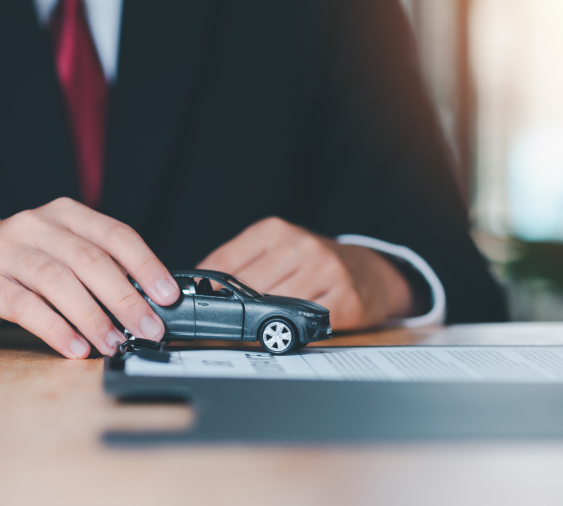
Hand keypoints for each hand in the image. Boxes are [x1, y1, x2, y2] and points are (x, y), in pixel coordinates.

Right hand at [0, 198, 179, 358]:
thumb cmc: (21, 263)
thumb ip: (99, 268)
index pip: (116, 235)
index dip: (147, 265)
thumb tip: (148, 303)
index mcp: (65, 214)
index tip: (168, 296)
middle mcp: (35, 225)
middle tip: (149, 328)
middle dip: (126, 299)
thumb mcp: (60, 252)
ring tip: (114, 343)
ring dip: (93, 317)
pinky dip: (56, 329)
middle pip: (91, 261)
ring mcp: (5, 250)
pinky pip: (25, 306)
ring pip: (59, 282)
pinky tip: (76, 347)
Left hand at [197, 217, 412, 330]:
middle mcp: (301, 246)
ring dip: (260, 323)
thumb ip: (239, 265)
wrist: (369, 272)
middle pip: (248, 289)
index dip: (206, 289)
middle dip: (233, 311)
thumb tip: (198, 287)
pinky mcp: (344, 299)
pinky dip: (291, 331)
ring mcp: (325, 271)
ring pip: (275, 307)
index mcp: (275, 231)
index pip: (226, 263)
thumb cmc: (313, 263)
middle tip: (221, 325)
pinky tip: (287, 330)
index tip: (192, 305)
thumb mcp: (275, 250)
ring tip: (255, 329)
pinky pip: (305, 322)